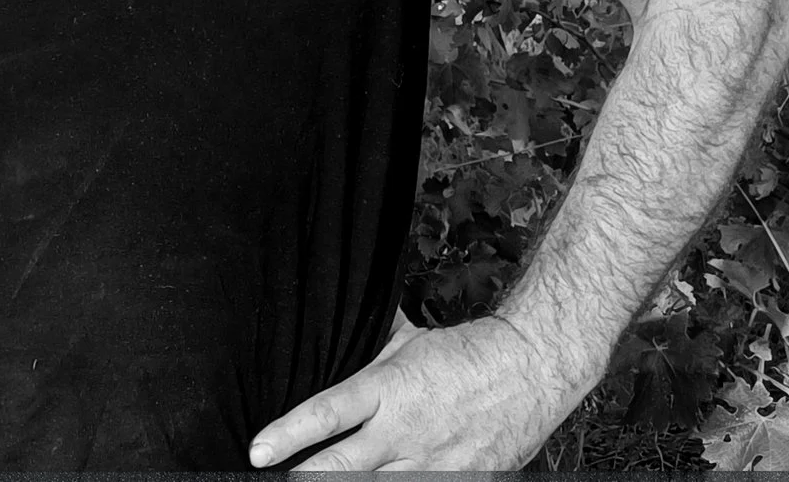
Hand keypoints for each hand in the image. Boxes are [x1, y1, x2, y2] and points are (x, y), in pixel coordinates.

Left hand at [247, 311, 590, 471]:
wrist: (531, 370)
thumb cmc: (465, 352)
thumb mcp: (407, 340)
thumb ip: (366, 343)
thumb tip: (328, 323)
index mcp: (387, 389)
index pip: (326, 414)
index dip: (288, 434)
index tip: (257, 451)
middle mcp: (404, 431)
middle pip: (341, 468)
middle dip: (304, 478)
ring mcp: (433, 464)